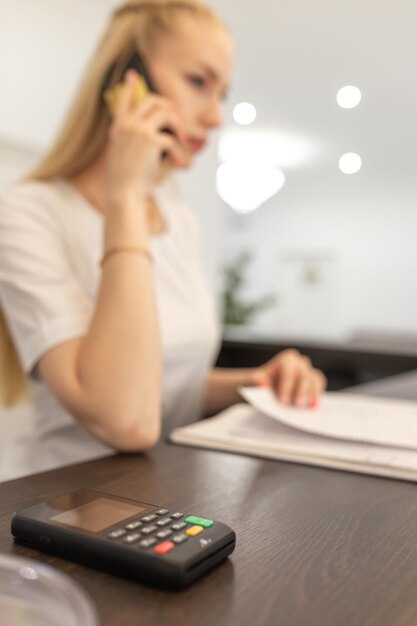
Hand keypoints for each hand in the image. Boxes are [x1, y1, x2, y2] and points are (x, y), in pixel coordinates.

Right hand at [105, 70, 187, 204]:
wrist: (122, 193)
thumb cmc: (126, 183)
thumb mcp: (124, 158)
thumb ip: (135, 143)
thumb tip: (158, 138)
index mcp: (118, 129)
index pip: (122, 101)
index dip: (129, 87)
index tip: (132, 75)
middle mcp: (126, 125)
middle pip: (151, 100)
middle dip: (167, 106)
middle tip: (176, 117)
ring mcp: (138, 130)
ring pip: (165, 112)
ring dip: (177, 124)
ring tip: (182, 138)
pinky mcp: (151, 140)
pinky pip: (172, 139)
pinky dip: (179, 152)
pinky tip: (180, 163)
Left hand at [254, 349, 326, 407]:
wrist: (265, 389)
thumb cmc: (259, 384)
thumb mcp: (252, 381)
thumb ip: (254, 380)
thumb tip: (262, 383)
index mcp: (286, 359)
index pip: (288, 371)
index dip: (286, 387)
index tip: (283, 402)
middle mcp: (300, 363)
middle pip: (304, 375)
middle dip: (301, 391)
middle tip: (296, 406)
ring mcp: (308, 372)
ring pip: (315, 379)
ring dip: (312, 393)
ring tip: (308, 407)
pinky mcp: (314, 382)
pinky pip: (319, 385)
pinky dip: (317, 395)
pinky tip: (313, 406)